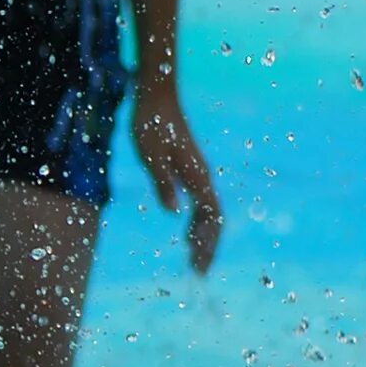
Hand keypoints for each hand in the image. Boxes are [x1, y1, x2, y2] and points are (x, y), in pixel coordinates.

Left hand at [132, 68, 222, 273]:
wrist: (156, 95)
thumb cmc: (151, 123)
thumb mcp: (151, 156)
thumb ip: (164, 183)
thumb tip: (175, 211)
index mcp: (197, 176)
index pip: (211, 217)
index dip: (208, 243)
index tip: (199, 266)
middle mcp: (202, 176)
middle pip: (214, 218)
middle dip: (208, 246)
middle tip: (198, 271)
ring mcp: (197, 173)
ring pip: (208, 211)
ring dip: (203, 235)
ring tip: (192, 257)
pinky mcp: (189, 168)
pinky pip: (200, 201)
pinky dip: (197, 220)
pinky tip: (186, 230)